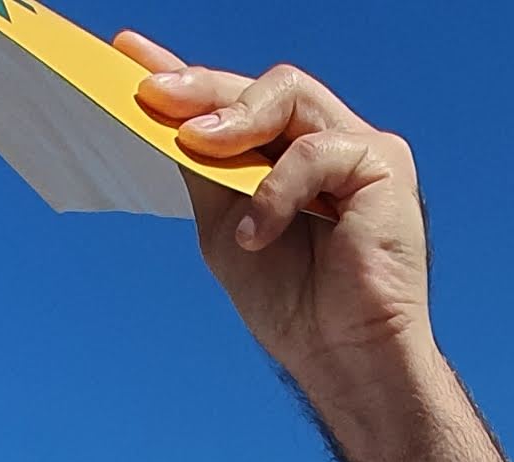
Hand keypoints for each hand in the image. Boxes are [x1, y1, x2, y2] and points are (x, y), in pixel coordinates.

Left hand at [121, 34, 431, 390]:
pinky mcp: (384, 166)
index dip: (186, 74)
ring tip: (197, 146)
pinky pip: (316, 150)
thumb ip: (206, 172)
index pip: (236, 100)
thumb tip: (163, 118)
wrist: (340, 356)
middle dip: (202, 86)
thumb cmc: (293, 303)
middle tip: (153, 93)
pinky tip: (257, 231)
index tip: (129, 54)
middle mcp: (327, 140)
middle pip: (261, 87)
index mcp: (289, 154)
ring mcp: (358, 148)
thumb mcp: (227, 226)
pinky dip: (277, 189)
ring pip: (290, 95)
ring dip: (235, 118)